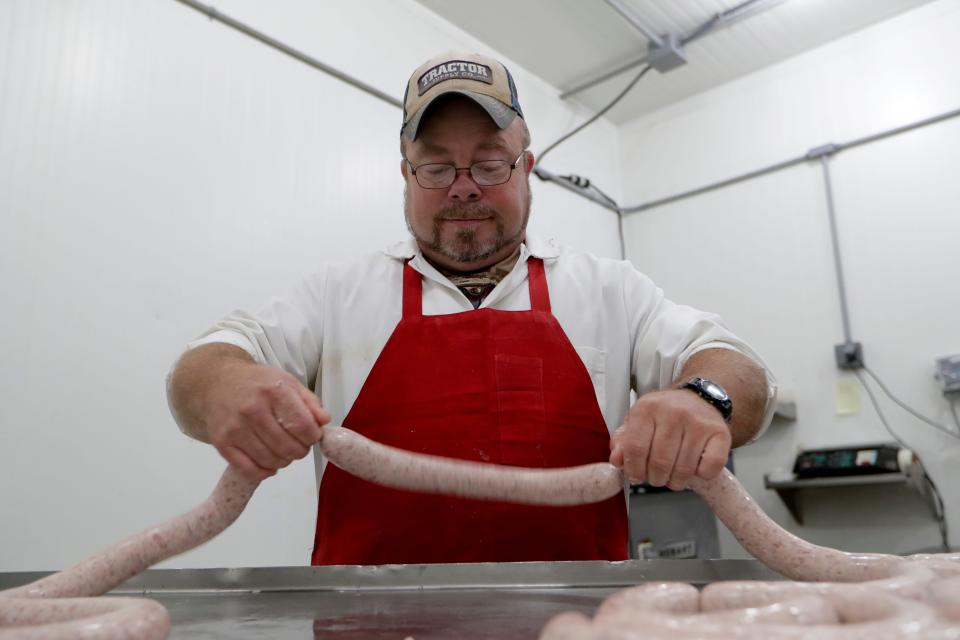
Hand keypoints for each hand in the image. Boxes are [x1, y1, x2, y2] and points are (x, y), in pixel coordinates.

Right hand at [203, 361, 329, 479]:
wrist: (217, 382)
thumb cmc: (257, 383)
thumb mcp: (288, 382)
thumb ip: (310, 402)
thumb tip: (324, 421)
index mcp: (274, 391)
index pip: (303, 426)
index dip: (313, 437)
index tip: (312, 436)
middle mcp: (253, 410)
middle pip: (288, 447)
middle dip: (300, 450)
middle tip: (298, 444)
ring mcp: (235, 428)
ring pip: (271, 461)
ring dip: (284, 461)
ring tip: (283, 450)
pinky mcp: (222, 443)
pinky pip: (249, 470)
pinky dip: (264, 472)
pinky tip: (269, 463)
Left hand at [609, 389, 730, 489]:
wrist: (702, 397)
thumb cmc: (665, 415)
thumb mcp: (638, 420)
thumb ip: (623, 442)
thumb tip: (617, 461)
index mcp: (647, 408)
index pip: (635, 448)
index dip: (634, 469)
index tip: (637, 475)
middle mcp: (673, 412)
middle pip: (659, 463)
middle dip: (655, 479)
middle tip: (657, 477)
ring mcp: (698, 422)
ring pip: (683, 470)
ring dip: (676, 481)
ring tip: (674, 476)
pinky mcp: (720, 433)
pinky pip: (709, 468)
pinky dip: (701, 476)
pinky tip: (695, 467)